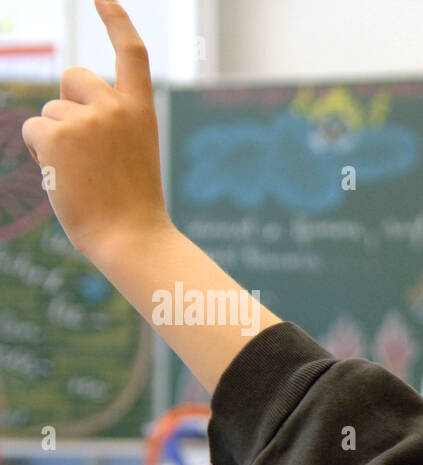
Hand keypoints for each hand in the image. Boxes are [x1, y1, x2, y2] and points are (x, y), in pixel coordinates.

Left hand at [21, 0, 171, 259]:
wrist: (131, 237)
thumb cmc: (131, 205)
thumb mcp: (129, 154)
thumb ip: (105, 124)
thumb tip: (53, 117)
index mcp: (141, 110)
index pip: (130, 52)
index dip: (115, 20)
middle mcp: (114, 106)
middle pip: (74, 77)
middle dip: (67, 100)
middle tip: (82, 144)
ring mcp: (85, 118)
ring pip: (50, 110)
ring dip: (55, 138)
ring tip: (80, 173)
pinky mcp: (55, 134)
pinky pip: (33, 129)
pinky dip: (40, 152)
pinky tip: (63, 175)